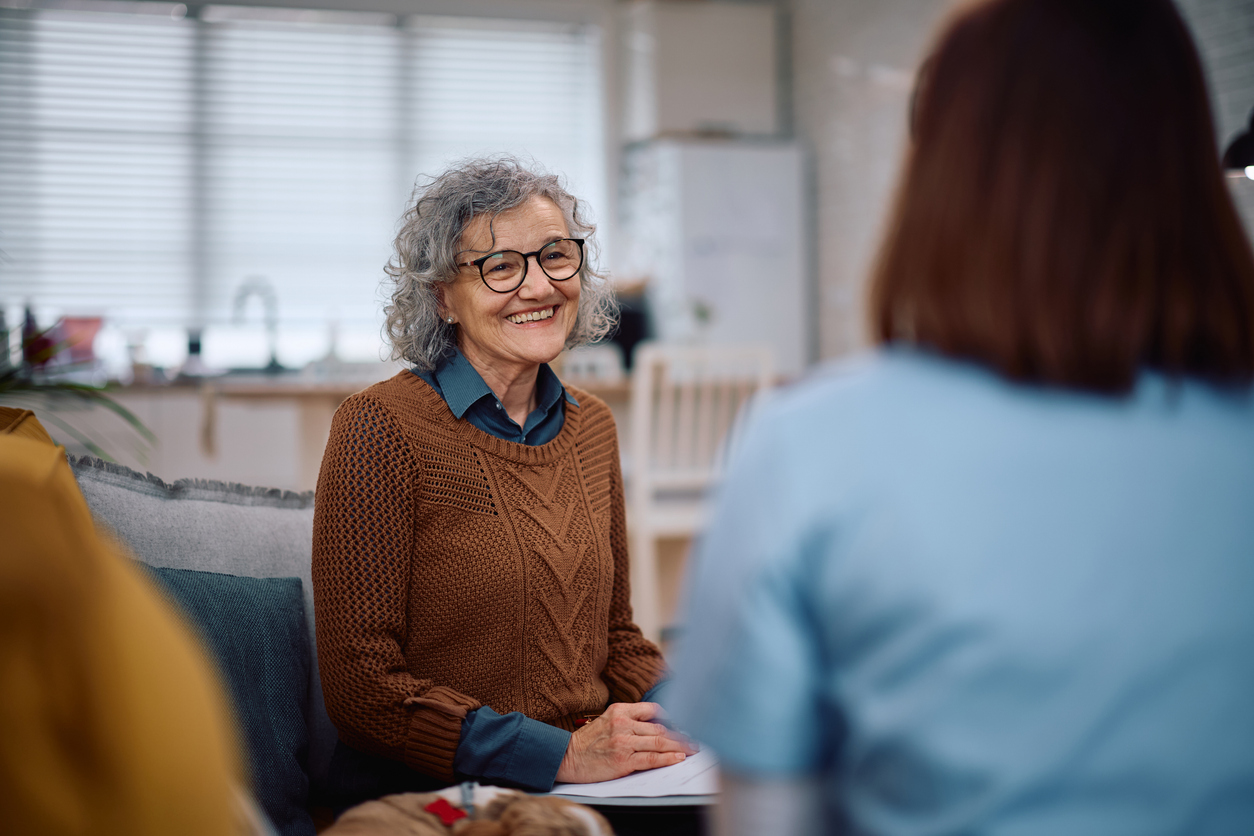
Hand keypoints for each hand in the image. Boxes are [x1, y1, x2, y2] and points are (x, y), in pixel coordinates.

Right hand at [555, 702, 698, 783]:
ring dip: (680, 747)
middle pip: (661, 727)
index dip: (672, 718)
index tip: (684, 726)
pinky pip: (651, 758)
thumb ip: (629, 720)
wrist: (567, 757)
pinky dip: (668, 758)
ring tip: (693, 750)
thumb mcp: (607, 720)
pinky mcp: (623, 760)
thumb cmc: (588, 742)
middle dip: (682, 735)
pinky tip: (679, 758)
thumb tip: (657, 726)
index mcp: (620, 710)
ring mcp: (623, 742)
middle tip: (696, 740)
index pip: (654, 710)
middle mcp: (623, 723)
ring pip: (660, 742)